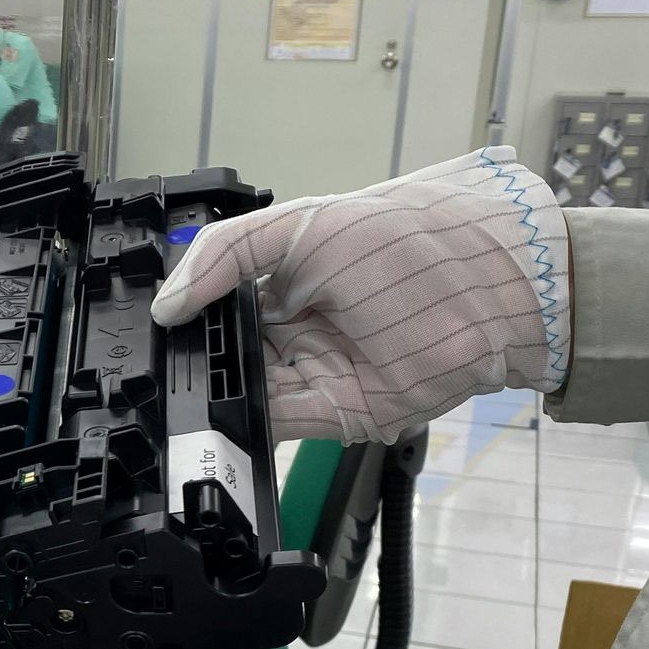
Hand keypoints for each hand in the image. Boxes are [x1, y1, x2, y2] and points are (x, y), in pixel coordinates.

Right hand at [152, 147, 570, 443]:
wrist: (493, 289)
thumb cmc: (413, 242)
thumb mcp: (305, 223)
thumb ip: (227, 252)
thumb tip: (169, 302)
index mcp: (287, 275)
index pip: (219, 299)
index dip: (186, 311)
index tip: (154, 322)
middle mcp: (298, 326)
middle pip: (228, 351)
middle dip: (194, 358)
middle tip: (161, 361)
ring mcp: (316, 370)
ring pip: (244, 392)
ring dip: (212, 394)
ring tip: (178, 388)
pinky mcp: (335, 413)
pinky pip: (274, 425)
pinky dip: (241, 425)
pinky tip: (214, 415)